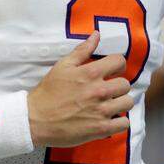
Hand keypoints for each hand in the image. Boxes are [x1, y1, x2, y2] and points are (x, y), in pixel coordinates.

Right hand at [27, 31, 132, 146]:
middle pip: (125, 84)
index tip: (111, 71)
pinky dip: (119, 121)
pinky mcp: (101, 129)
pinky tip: (109, 119)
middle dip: (117, 86)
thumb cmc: (48, 91)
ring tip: (109, 105)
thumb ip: (82, 50)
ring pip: (127, 102)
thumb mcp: (63, 66)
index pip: (119, 61)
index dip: (117, 65)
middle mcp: (99, 90)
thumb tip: (97, 35)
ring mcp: (102, 111)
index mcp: (90, 73)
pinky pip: (124, 123)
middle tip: (107, 90)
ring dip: (120, 103)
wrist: (36, 119)